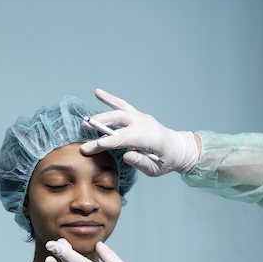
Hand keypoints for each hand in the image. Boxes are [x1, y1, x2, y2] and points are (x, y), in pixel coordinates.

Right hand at [80, 88, 199, 176]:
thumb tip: (126, 155)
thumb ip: (141, 162)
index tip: (90, 148)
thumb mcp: (156, 169)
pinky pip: (123, 105)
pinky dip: (110, 99)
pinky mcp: (138, 115)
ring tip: (86, 120)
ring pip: (119, 112)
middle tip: (84, 134)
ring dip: (101, 115)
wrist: (178, 148)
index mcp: (151, 138)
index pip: (124, 139)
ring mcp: (141, 117)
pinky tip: (98, 92)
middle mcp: (145, 124)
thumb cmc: (166, 161)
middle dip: (100, 127)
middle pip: (119, 123)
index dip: (106, 143)